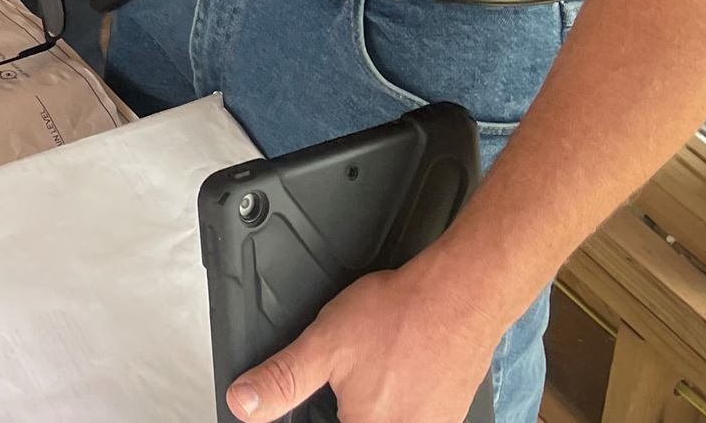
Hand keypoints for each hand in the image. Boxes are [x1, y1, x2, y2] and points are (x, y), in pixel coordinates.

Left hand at [225, 256, 510, 422]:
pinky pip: (416, 414)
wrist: (461, 295)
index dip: (323, 412)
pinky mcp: (451, 412)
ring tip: (379, 367)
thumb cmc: (401, 316)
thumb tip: (243, 404)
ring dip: (378, 401)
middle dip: (348, 404)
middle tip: (361, 373)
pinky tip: (399, 370)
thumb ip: (283, 378)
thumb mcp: (325, 344)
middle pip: (358, 422)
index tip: (341, 391)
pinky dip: (402, 398)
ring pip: (390, 419)